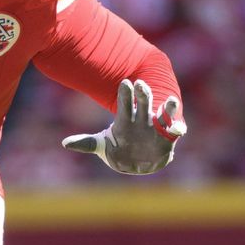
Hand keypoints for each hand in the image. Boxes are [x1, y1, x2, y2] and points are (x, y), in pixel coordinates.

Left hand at [62, 79, 186, 174]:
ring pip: (162, 114)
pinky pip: (174, 132)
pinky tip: (180, 129)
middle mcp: (142, 119)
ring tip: (171, 101)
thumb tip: (65, 143)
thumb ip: (86, 143)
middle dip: (143, 94)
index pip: (125, 103)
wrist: (136, 161)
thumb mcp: (102, 146)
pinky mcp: (167, 139)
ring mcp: (156, 128)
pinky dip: (178, 129)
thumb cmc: (118, 149)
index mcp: (126, 119)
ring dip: (167, 108)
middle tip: (141, 84)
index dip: (125, 93)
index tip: (125, 82)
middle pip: (144, 103)